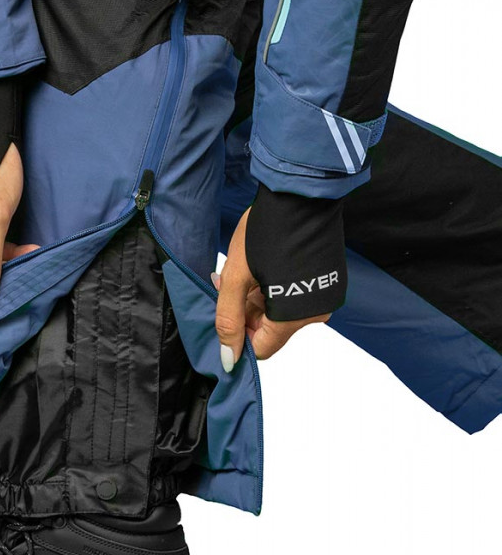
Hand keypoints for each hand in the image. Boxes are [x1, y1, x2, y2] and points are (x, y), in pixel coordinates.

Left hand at [214, 206, 330, 365]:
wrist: (300, 194)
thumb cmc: (266, 231)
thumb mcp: (237, 275)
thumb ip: (229, 319)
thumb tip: (228, 360)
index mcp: (294, 317)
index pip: (262, 349)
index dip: (239, 335)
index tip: (226, 309)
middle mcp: (316, 314)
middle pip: (271, 330)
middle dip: (247, 311)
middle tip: (231, 282)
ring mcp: (324, 297)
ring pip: (282, 313)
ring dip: (259, 298)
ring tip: (244, 270)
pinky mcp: (328, 282)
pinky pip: (296, 297)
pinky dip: (276, 288)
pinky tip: (263, 267)